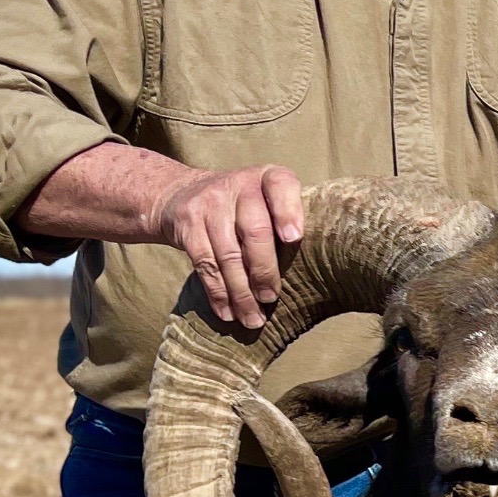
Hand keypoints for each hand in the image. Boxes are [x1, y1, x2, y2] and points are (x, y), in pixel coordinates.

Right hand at [153, 165, 303, 329]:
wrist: (182, 193)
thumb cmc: (242, 206)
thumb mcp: (265, 199)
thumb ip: (286, 221)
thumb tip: (315, 271)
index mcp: (267, 177)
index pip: (281, 186)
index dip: (288, 211)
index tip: (293, 239)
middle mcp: (239, 185)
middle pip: (255, 230)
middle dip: (264, 271)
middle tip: (270, 298)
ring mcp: (209, 203)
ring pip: (228, 255)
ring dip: (242, 293)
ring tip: (253, 318)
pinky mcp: (188, 224)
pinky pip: (205, 265)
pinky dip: (218, 294)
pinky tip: (228, 312)